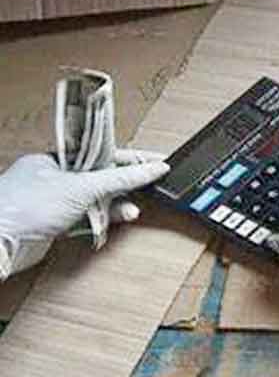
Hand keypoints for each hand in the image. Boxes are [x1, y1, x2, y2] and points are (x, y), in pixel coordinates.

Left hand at [0, 151, 169, 278]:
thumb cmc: (25, 206)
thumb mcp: (82, 186)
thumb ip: (121, 178)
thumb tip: (153, 167)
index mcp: (55, 158)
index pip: (101, 152)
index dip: (131, 157)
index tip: (156, 160)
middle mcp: (54, 177)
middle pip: (101, 176)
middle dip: (125, 183)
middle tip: (150, 184)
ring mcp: (54, 201)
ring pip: (95, 199)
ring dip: (116, 204)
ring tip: (133, 209)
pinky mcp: (55, 224)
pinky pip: (87, 217)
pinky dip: (103, 219)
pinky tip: (117, 219)